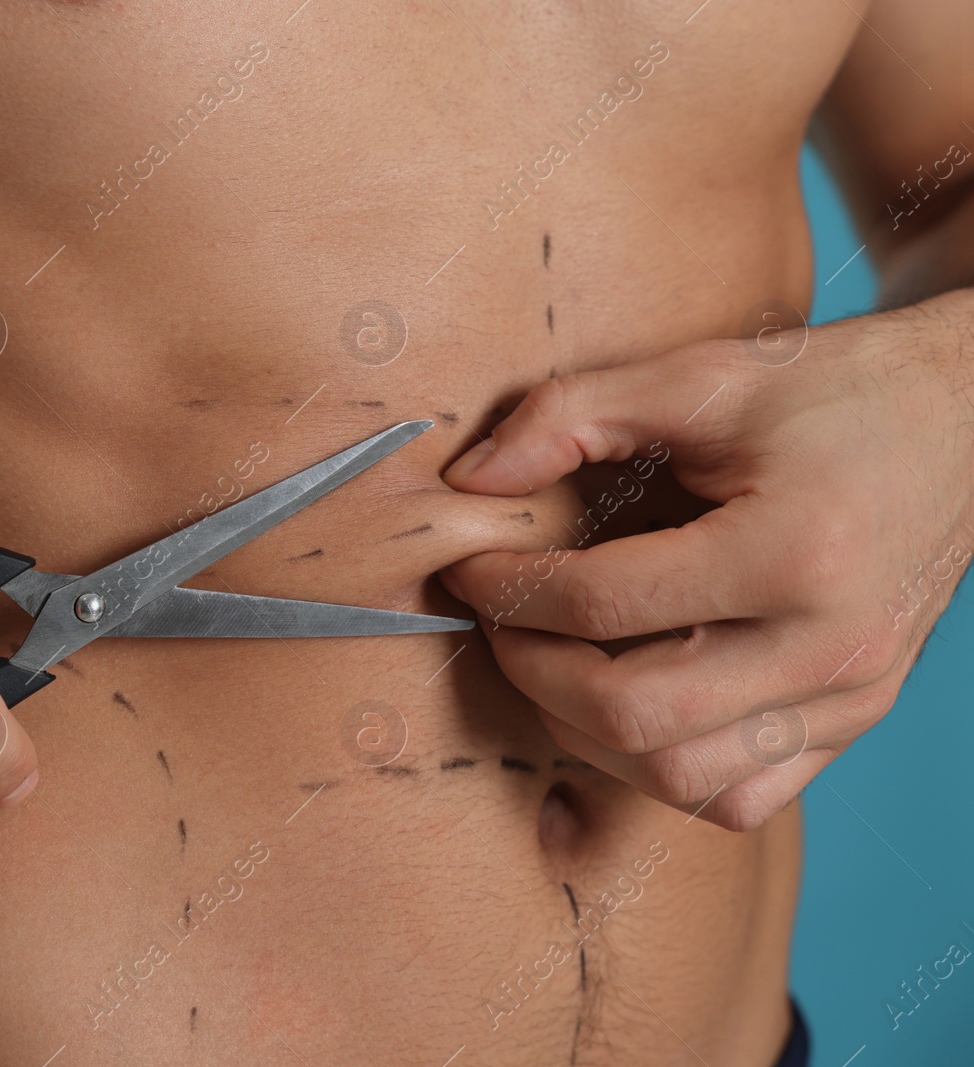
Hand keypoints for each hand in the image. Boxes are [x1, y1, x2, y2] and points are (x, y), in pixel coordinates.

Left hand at [438, 295, 973, 829]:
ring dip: (585, 731)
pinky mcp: (854, 721)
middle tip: (499, 619)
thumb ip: (571, 414)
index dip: (511, 591)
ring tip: (551, 660)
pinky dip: (661, 767)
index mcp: (795, 551)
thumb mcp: (701, 374)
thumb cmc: (832, 392)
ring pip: (680, 778)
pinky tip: (628, 702)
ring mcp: (852, 696)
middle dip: (533, 671)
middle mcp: (833, 644)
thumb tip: (469, 483)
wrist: (963, 423)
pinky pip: (737, 797)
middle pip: (634, 715)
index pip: (606, 607)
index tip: (471, 567)